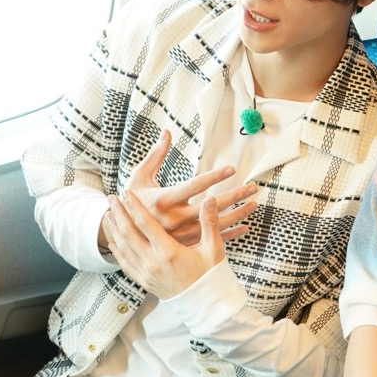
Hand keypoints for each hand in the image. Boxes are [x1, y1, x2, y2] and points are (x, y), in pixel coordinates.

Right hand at [103, 129, 257, 247]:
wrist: (122, 232)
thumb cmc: (132, 199)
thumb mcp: (139, 176)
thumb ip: (156, 155)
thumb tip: (167, 132)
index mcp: (163, 200)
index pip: (194, 186)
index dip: (213, 177)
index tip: (232, 169)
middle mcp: (173, 219)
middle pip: (210, 207)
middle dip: (234, 196)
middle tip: (253, 187)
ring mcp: (180, 234)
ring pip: (215, 225)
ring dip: (237, 214)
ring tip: (254, 204)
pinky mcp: (184, 243)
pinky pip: (211, 239)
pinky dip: (230, 234)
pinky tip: (246, 226)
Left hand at [103, 192, 236, 298]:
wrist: (205, 304)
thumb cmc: (211, 275)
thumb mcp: (214, 248)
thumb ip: (209, 223)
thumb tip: (209, 200)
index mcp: (169, 252)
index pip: (146, 223)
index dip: (135, 206)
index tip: (127, 193)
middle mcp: (153, 262)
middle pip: (128, 233)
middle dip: (119, 213)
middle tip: (111, 198)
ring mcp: (146, 273)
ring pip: (123, 247)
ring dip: (114, 229)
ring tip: (108, 214)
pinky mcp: (144, 281)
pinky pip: (124, 263)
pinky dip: (116, 250)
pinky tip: (112, 241)